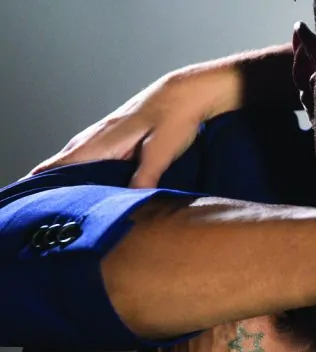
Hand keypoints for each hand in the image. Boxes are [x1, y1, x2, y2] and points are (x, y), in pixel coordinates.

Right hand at [29, 63, 240, 187]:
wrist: (189, 92)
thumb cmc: (176, 117)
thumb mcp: (162, 151)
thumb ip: (145, 176)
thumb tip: (128, 200)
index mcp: (105, 139)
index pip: (66, 161)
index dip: (47, 176)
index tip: (32, 191)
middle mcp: (101, 133)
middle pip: (67, 158)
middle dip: (52, 177)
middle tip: (44, 199)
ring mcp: (110, 129)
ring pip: (80, 152)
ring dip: (68, 169)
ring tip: (61, 190)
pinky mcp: (122, 130)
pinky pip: (95, 149)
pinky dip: (85, 162)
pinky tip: (92, 173)